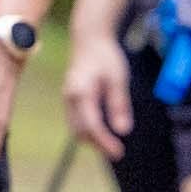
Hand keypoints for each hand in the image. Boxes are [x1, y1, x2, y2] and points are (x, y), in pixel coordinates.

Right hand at [63, 28, 134, 162]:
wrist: (89, 39)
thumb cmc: (106, 57)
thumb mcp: (118, 79)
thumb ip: (119, 105)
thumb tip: (123, 131)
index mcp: (81, 93)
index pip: (92, 125)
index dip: (104, 142)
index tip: (118, 152)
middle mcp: (70, 98)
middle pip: (80, 131)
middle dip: (97, 145)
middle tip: (117, 152)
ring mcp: (68, 99)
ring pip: (76, 128)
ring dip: (92, 139)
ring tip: (111, 145)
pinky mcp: (70, 98)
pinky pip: (76, 121)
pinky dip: (88, 130)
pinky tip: (103, 132)